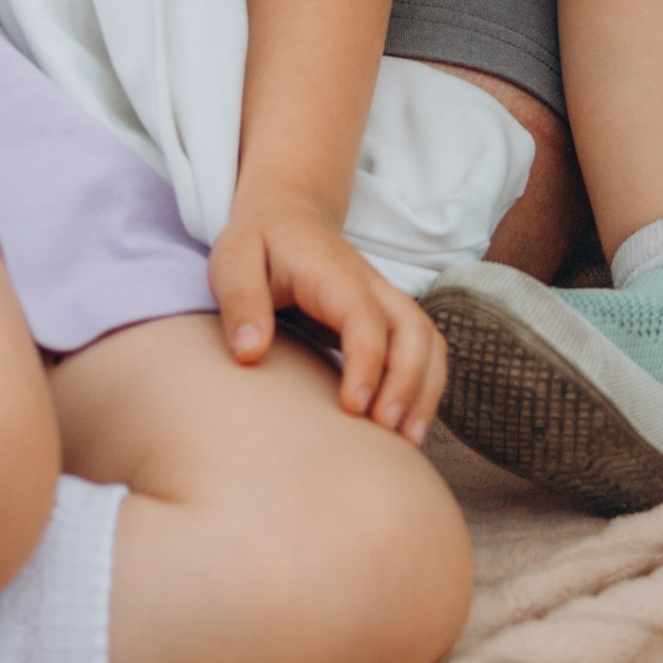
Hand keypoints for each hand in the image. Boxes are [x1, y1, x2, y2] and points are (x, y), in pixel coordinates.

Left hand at [209, 195, 447, 440]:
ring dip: (424, 391)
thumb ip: (241, 300)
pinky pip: (423, 354)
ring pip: (428, 343)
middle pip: (413, 329)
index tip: (355, 407)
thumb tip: (250, 353)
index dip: (367, 362)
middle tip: (385, 433)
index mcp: (333, 272)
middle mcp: (371, 286)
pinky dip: (424, 390)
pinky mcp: (386, 322)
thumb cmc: (258, 243)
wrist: (288, 218)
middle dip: (408, 382)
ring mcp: (384, 303)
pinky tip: (406, 431)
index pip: (364, 316)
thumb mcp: (233, 259)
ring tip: (406, 444)